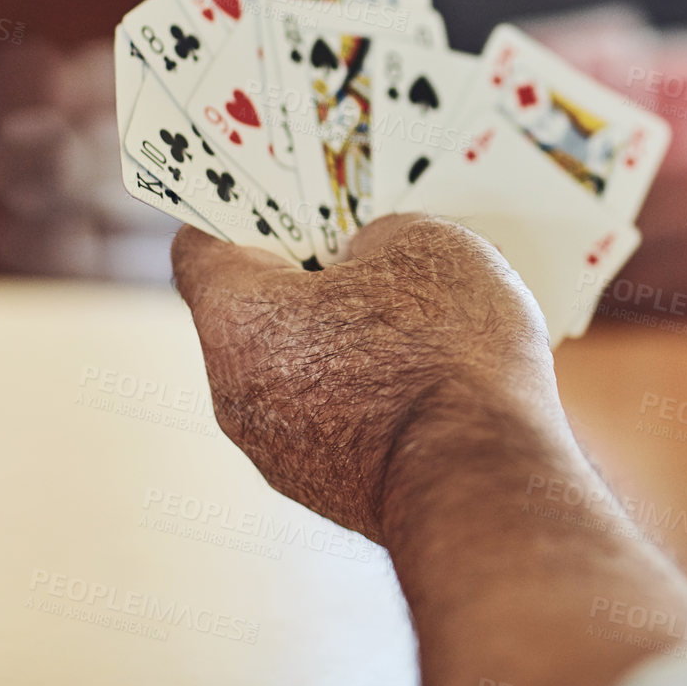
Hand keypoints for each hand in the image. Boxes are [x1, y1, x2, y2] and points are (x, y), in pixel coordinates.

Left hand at [174, 214, 686, 685]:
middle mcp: (235, 391)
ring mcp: (280, 453)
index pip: (202, 247)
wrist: (484, 478)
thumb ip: (376, 238)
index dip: (240, 210)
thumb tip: (372, 260)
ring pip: (299, 373)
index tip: (276, 191)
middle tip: (363, 240)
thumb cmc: (443, 347)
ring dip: (343, 340)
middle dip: (306, 276)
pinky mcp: (332, 493)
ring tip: (420, 311)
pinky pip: (340, 421)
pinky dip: (373, 394)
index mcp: (236, 317)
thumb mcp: (422, 241)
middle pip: (254, 315)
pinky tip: (437, 373)